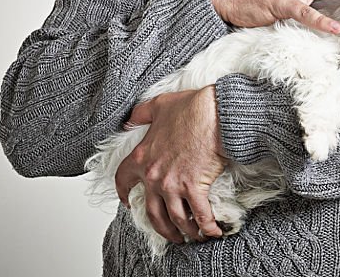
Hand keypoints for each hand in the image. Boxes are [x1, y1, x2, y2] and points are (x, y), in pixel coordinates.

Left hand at [115, 86, 225, 243]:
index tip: (128, 202)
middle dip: (161, 227)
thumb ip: (142, 113)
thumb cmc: (192, 108)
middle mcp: (154, 175)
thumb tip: (131, 119)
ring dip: (184, 230)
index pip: (123, 180)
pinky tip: (212, 232)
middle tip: (170, 233)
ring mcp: (173, 184)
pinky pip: (200, 215)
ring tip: (192, 235)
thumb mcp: (159, 105)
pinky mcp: (194, 187)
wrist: (215, 113)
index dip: (124, 193)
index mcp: (142, 156)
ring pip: (174, 218)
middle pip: (152, 212)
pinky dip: (207, 227)